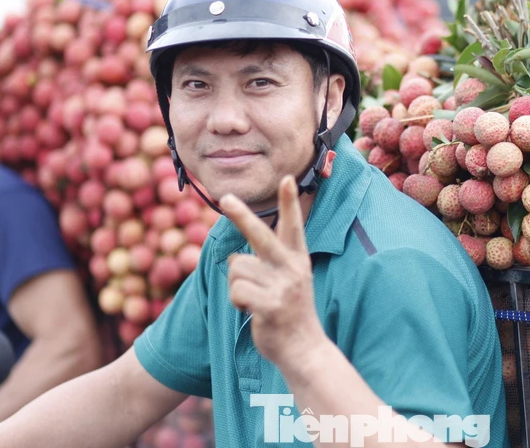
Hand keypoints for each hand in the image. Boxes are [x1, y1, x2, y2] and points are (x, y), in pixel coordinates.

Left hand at [222, 177, 326, 368]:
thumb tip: (234, 258)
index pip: (292, 226)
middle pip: (259, 234)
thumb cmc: (291, 314)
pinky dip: (236, 301)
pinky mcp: (270, 305)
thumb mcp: (289, 283)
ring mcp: (282, 286)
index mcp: (297, 259)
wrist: (304, 350)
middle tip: (225, 198)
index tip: (287, 179)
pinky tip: (251, 311)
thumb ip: (268, 265)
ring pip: (237, 268)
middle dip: (241, 215)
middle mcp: (291, 268)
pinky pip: (236, 291)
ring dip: (237, 285)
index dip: (289, 202)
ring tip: (254, 301)